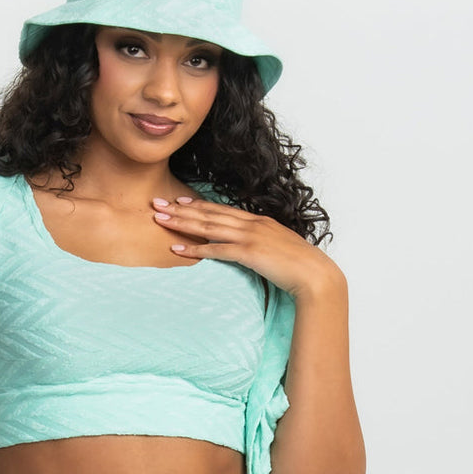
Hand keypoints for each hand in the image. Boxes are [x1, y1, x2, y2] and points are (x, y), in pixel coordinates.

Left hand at [151, 195, 341, 299]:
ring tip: (160, 219)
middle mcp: (252, 224)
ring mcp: (250, 237)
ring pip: (208, 226)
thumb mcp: (278, 247)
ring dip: (182, 222)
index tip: (179, 199)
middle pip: (210, 213)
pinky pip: (216, 249)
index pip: (223, 209)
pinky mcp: (249, 252)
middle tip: (157, 204)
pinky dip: (195, 248)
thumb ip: (263, 243)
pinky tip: (177, 249)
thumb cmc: (300, 265)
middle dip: (181, 208)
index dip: (199, 204)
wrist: (315, 274)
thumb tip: (253, 247)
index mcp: (259, 221)